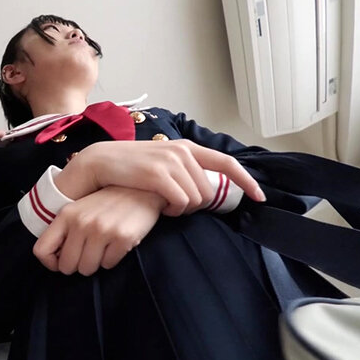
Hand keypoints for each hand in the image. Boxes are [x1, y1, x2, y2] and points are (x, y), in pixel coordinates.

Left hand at [34, 186, 166, 274]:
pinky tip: (116, 243)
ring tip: (104, 246)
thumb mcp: (80, 208)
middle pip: (66, 266)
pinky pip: (108, 264)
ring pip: (87, 269)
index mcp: (66, 215)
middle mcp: (81, 223)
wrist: (142, 188)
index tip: (61, 262)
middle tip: (88, 254)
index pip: (41, 250)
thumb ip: (66, 229)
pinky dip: (112, 259)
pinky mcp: (122, 238)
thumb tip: (57, 257)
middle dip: (77, 265)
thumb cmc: (109, 202)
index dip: (51, 263)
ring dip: (95, 262)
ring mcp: (101, 231)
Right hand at [53, 140, 264, 215]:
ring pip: (196, 199)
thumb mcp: (161, 162)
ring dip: (183, 209)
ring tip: (165, 205)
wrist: (100, 163)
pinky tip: (161, 208)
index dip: (246, 181)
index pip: (226, 162)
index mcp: (187, 147)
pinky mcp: (158, 175)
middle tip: (176, 206)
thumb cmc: (130, 168)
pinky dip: (173, 211)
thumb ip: (183, 169)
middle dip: (197, 205)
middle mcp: (183, 152)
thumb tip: (204, 190)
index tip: (259, 197)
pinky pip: (181, 203)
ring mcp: (171, 162)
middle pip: (209, 191)